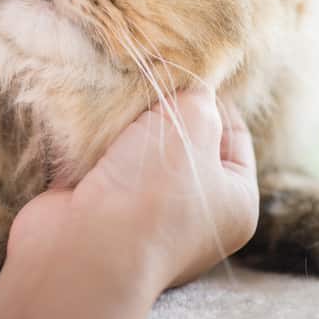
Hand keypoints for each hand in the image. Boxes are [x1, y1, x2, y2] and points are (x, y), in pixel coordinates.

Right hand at [0, 88, 257, 318]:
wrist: (84, 248)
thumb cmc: (154, 188)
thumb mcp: (194, 125)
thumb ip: (198, 98)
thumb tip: (189, 88)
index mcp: (234, 201)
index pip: (233, 135)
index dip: (210, 97)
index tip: (183, 71)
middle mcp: (193, 214)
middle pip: (182, 140)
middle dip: (160, 108)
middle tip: (145, 75)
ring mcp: (142, 215)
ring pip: (137, 148)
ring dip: (124, 123)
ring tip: (115, 91)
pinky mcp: (98, 209)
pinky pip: (100, 161)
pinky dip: (92, 141)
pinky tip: (86, 115)